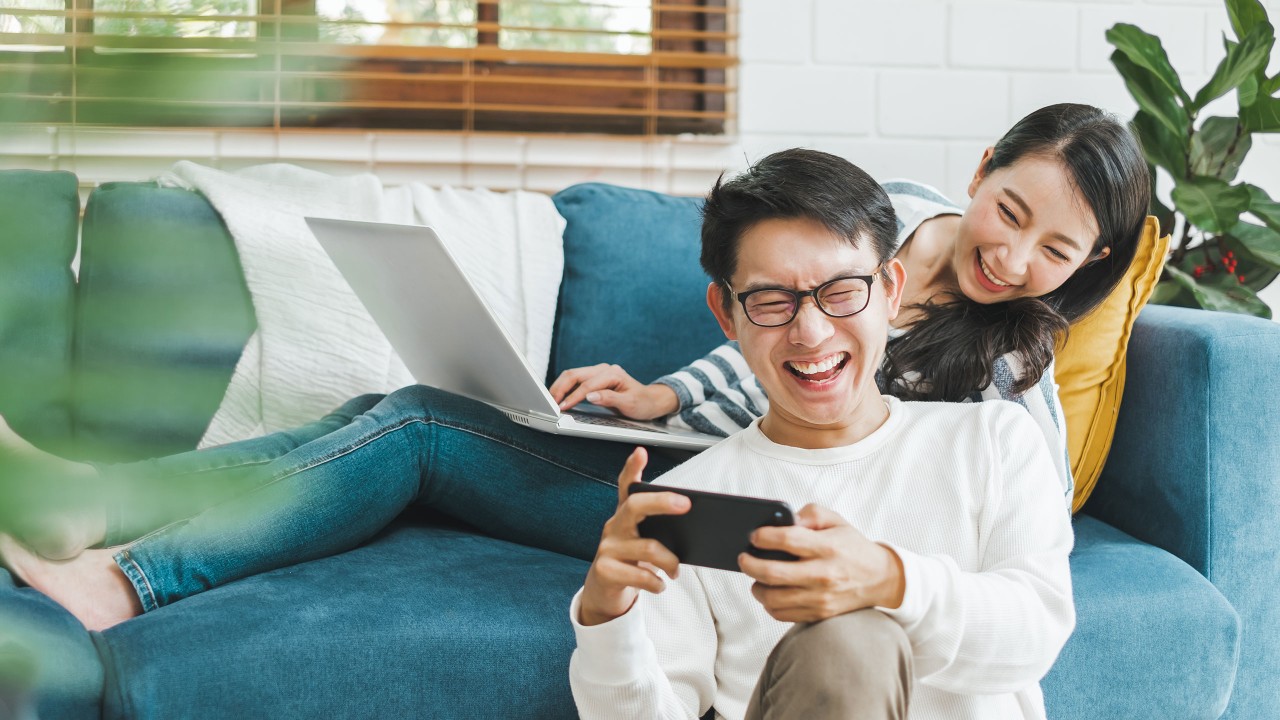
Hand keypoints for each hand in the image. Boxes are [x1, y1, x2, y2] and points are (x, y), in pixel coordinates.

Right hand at [548, 364, 678, 419]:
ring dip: (560, 387)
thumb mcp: (629, 404)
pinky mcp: (595, 378)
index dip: (573, 397)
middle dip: (560, 388)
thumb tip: (590, 396)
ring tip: (550, 400)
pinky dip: (565, 387)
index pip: (587, 385)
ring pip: (572, 375)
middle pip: (575, 374)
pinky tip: (558, 396)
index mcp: (612, 373)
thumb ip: (609, 398)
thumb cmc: (642, 403)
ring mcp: (598, 372)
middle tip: (549, 403)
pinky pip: (576, 380)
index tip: (562, 407)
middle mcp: (604, 369)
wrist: (650, 400)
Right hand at [578, 448, 690, 625]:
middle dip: (662, 501)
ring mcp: (607, 548)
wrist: (604, 592)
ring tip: (676, 570)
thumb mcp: (642, 540)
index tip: (641, 452)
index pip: (626, 486)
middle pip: (635, 506)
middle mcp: (614, 526)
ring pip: (647, 547)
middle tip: (686, 504)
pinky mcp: (605, 571)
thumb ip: (660, 529)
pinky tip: (661, 584)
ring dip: (670, 561)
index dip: (632, 468)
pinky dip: (656, 582)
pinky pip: (640, 575)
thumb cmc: (631, 561)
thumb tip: (695, 524)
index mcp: (625, 516)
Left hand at [737, 504, 904, 623]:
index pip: (787, 539)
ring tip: (755, 576)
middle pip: (773, 572)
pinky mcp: (819, 613)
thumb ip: (810, 514)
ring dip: (756, 586)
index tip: (754, 536)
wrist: (879, 578)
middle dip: (750, 564)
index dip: (763, 537)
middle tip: (744, 558)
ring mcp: (820, 597)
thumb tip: (786, 520)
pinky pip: (783, 613)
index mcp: (827, 547)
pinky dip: (769, 604)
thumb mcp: (836, 520)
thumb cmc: (852, 546)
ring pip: (774, 598)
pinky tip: (769, 591)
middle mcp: (823, 574)